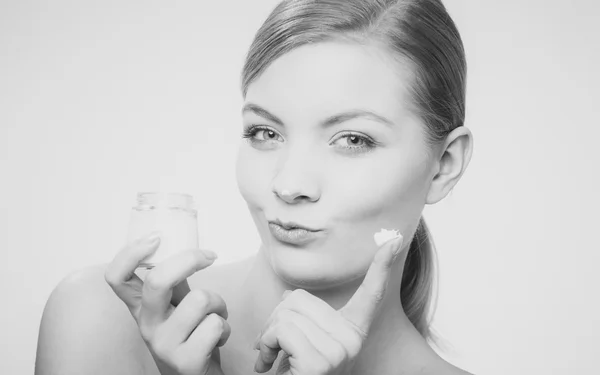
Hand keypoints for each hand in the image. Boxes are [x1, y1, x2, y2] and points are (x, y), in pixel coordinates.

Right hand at [105, 232, 229, 374]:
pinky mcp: (186, 361)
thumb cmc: (190, 335)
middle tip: (209, 256)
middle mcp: (146, 325)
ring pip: (200, 299)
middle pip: (157, 281)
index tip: (156, 237)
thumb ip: (174, 279)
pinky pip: (215, 325)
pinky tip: (218, 338)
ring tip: (215, 316)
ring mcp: (164, 344)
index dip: (130, 253)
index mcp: (140, 307)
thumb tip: (182, 243)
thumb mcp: (175, 304)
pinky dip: (225, 327)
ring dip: (219, 304)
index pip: (115, 277)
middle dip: (189, 260)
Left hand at [253, 234, 403, 374]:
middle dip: (276, 319)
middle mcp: (353, 339)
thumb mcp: (304, 340)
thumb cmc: (294, 372)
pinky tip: (270, 366)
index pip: (371, 293)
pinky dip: (267, 346)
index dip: (381, 266)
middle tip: (276, 345)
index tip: (393, 239)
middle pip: (298, 298)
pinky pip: (282, 331)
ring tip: (273, 357)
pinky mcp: (321, 363)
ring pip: (286, 314)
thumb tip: (288, 297)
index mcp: (353, 330)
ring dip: (268, 336)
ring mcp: (340, 352)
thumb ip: (303, 316)